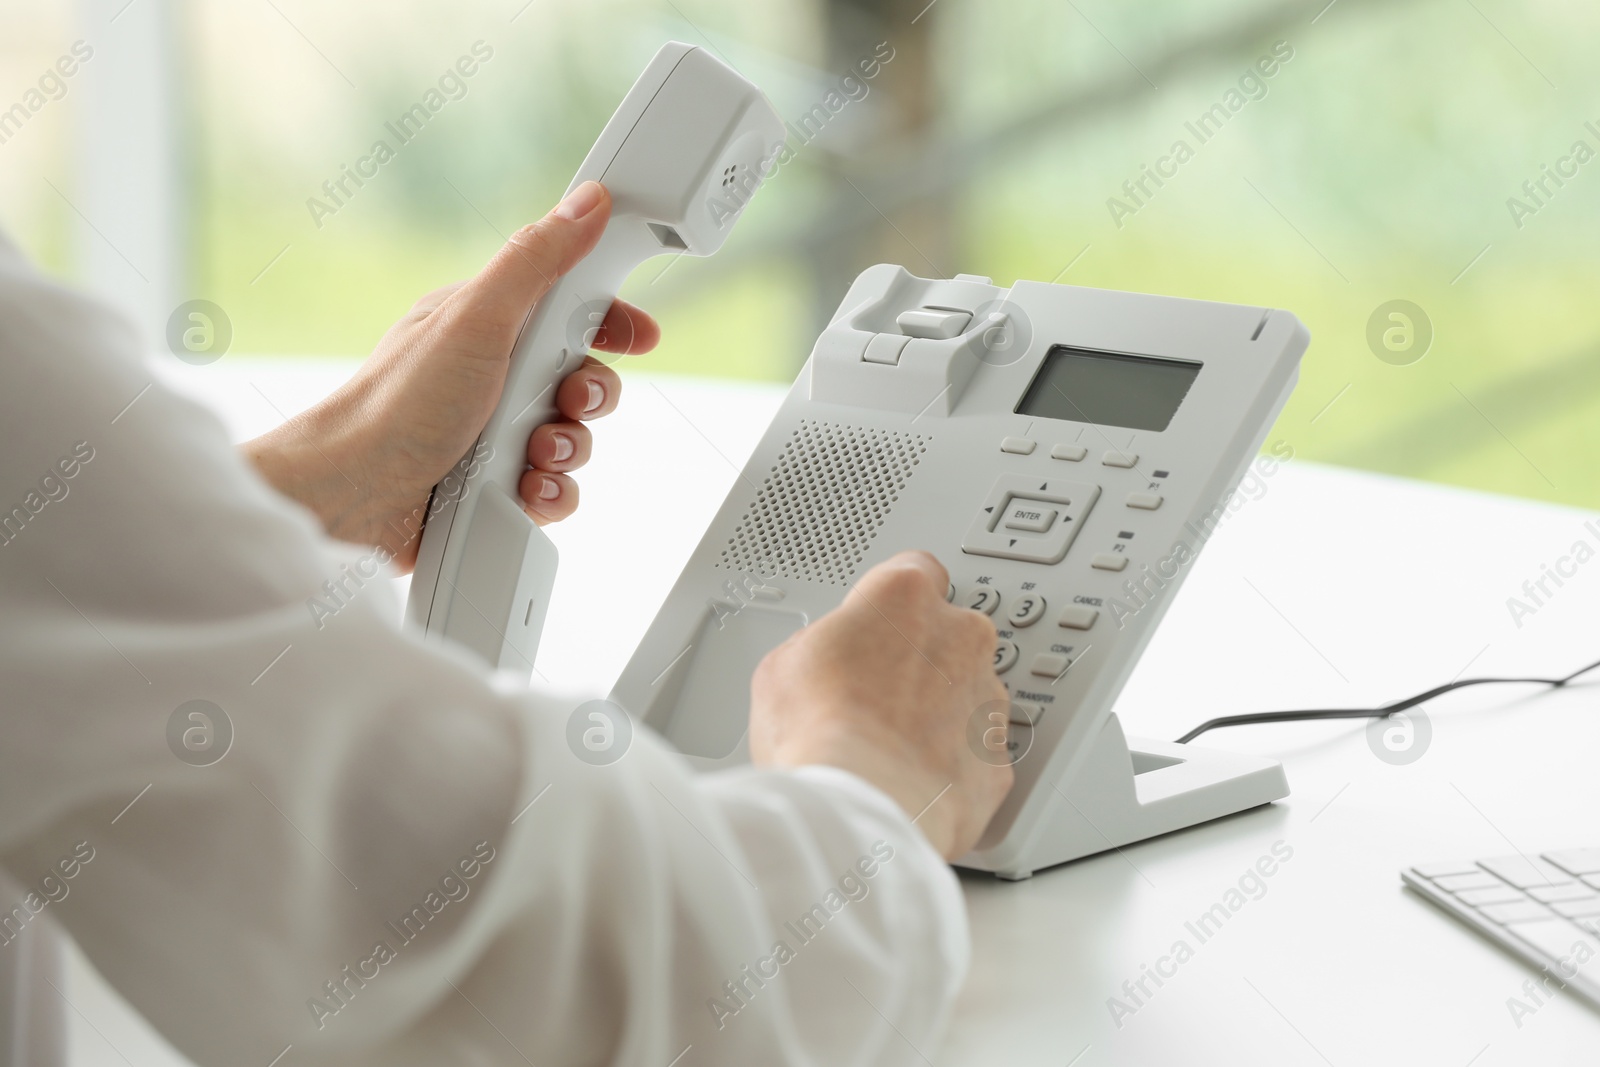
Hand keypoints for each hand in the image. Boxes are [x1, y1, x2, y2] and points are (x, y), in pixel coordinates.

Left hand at [243, 181, 659, 569]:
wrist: (352, 495)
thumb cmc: (398, 402)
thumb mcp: (477, 318)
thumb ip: (537, 260)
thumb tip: (588, 202)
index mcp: (489, 325)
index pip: (569, 310)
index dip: (610, 322)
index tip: (640, 337)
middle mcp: (493, 377)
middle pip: (582, 379)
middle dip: (588, 397)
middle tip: (564, 401)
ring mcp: (494, 435)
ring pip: (573, 439)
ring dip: (566, 450)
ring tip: (531, 454)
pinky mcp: (495, 488)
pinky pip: (555, 490)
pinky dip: (550, 493)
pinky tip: (525, 491)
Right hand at [748, 551, 1014, 859]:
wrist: (859, 808)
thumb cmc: (819, 735)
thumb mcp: (782, 665)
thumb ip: (820, 644)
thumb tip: (824, 661)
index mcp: (905, 598)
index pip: (914, 571)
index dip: (890, 601)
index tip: (877, 621)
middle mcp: (960, 638)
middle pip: (947, 633)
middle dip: (918, 658)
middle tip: (873, 693)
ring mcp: (986, 699)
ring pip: (967, 694)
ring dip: (935, 714)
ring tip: (887, 747)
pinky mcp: (996, 760)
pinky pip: (975, 754)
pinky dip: (950, 766)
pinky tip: (910, 780)